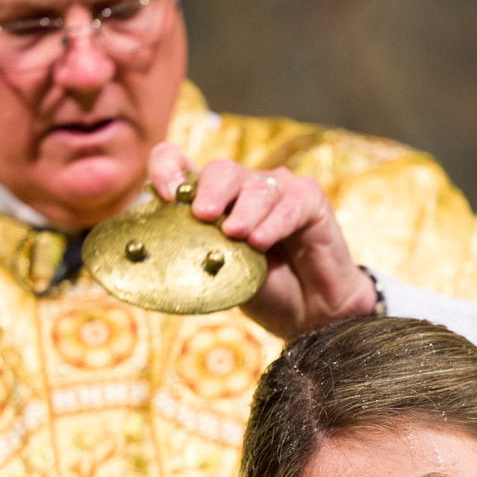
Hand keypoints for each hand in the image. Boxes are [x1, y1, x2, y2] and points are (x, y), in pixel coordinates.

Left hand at [147, 143, 378, 337]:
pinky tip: (261, 242)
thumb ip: (200, 257)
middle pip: (220, 171)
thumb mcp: (223, 277)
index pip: (177, 161)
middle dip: (209, 191)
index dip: (166, 169)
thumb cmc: (264, 294)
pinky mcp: (309, 199)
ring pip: (256, 186)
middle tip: (203, 215)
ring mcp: (277, 190)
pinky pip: (291, 202)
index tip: (167, 196)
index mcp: (212, 200)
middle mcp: (242, 188)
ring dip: (245, 211)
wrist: (310, 314)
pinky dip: (274, 222)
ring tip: (238, 237)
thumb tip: (166, 252)